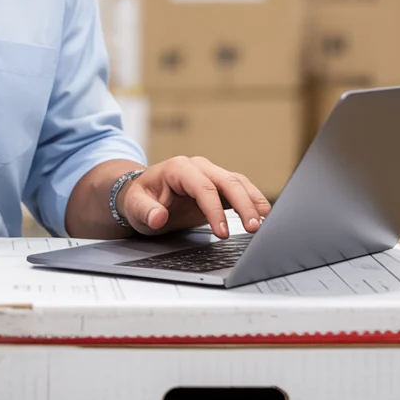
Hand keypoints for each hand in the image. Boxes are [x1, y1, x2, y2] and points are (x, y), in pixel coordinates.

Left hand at [116, 156, 270, 238]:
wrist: (144, 194)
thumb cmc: (140, 199)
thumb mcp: (135, 206)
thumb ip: (145, 211)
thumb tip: (158, 217)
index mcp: (178, 168)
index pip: (203, 187)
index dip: (215, 210)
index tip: (223, 232)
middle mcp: (198, 167)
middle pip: (227, 182)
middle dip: (243, 204)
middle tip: (254, 228)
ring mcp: (211, 174)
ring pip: (238, 183)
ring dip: (253, 201)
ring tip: (265, 222)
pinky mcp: (219, 185)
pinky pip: (241, 189)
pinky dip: (253, 201)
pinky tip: (264, 215)